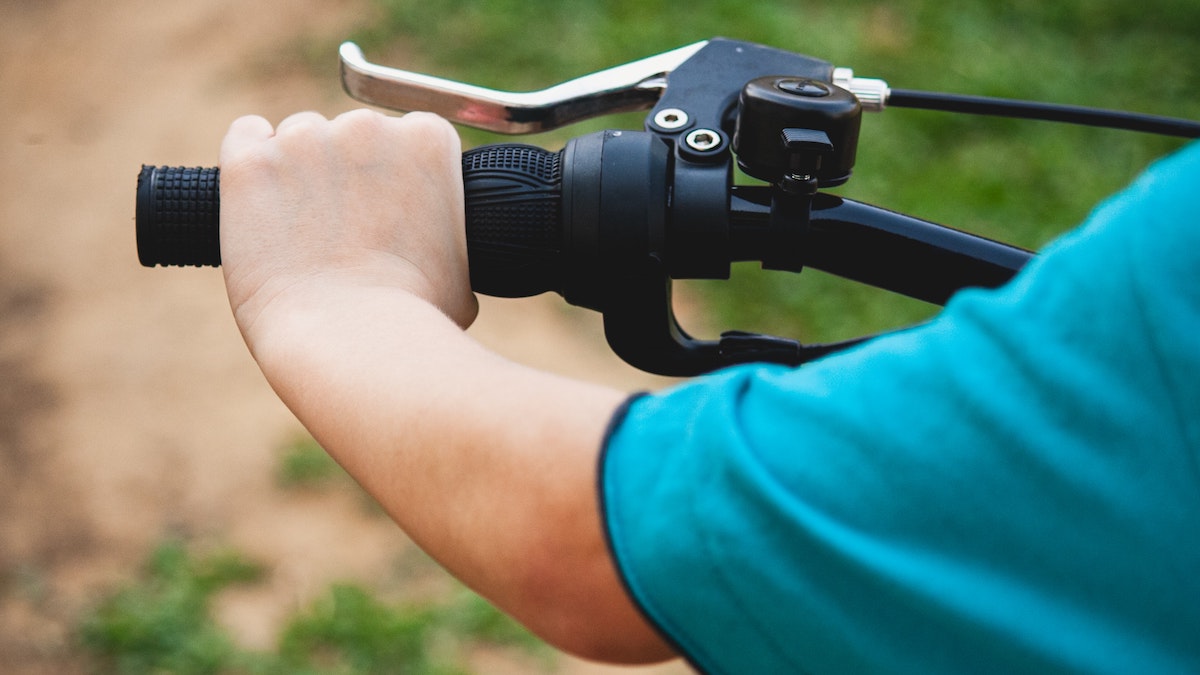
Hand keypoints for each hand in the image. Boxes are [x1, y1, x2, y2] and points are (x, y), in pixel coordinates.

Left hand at [218, 109, 477, 341]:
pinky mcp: (251, 163)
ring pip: (300, 139)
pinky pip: (247, 136)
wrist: (354, 342)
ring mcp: (305, 140)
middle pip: (354, 135)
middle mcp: (369, 126)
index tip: (388, 211)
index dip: (398, 176)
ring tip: (305, 234)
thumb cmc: (416, 318)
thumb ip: (446, 228)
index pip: (409, 135)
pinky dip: (252, 157)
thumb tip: (436, 241)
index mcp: (429, 139)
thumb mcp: (464, 264)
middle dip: (350, 176)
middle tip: (347, 233)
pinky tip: (262, 195)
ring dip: (302, 173)